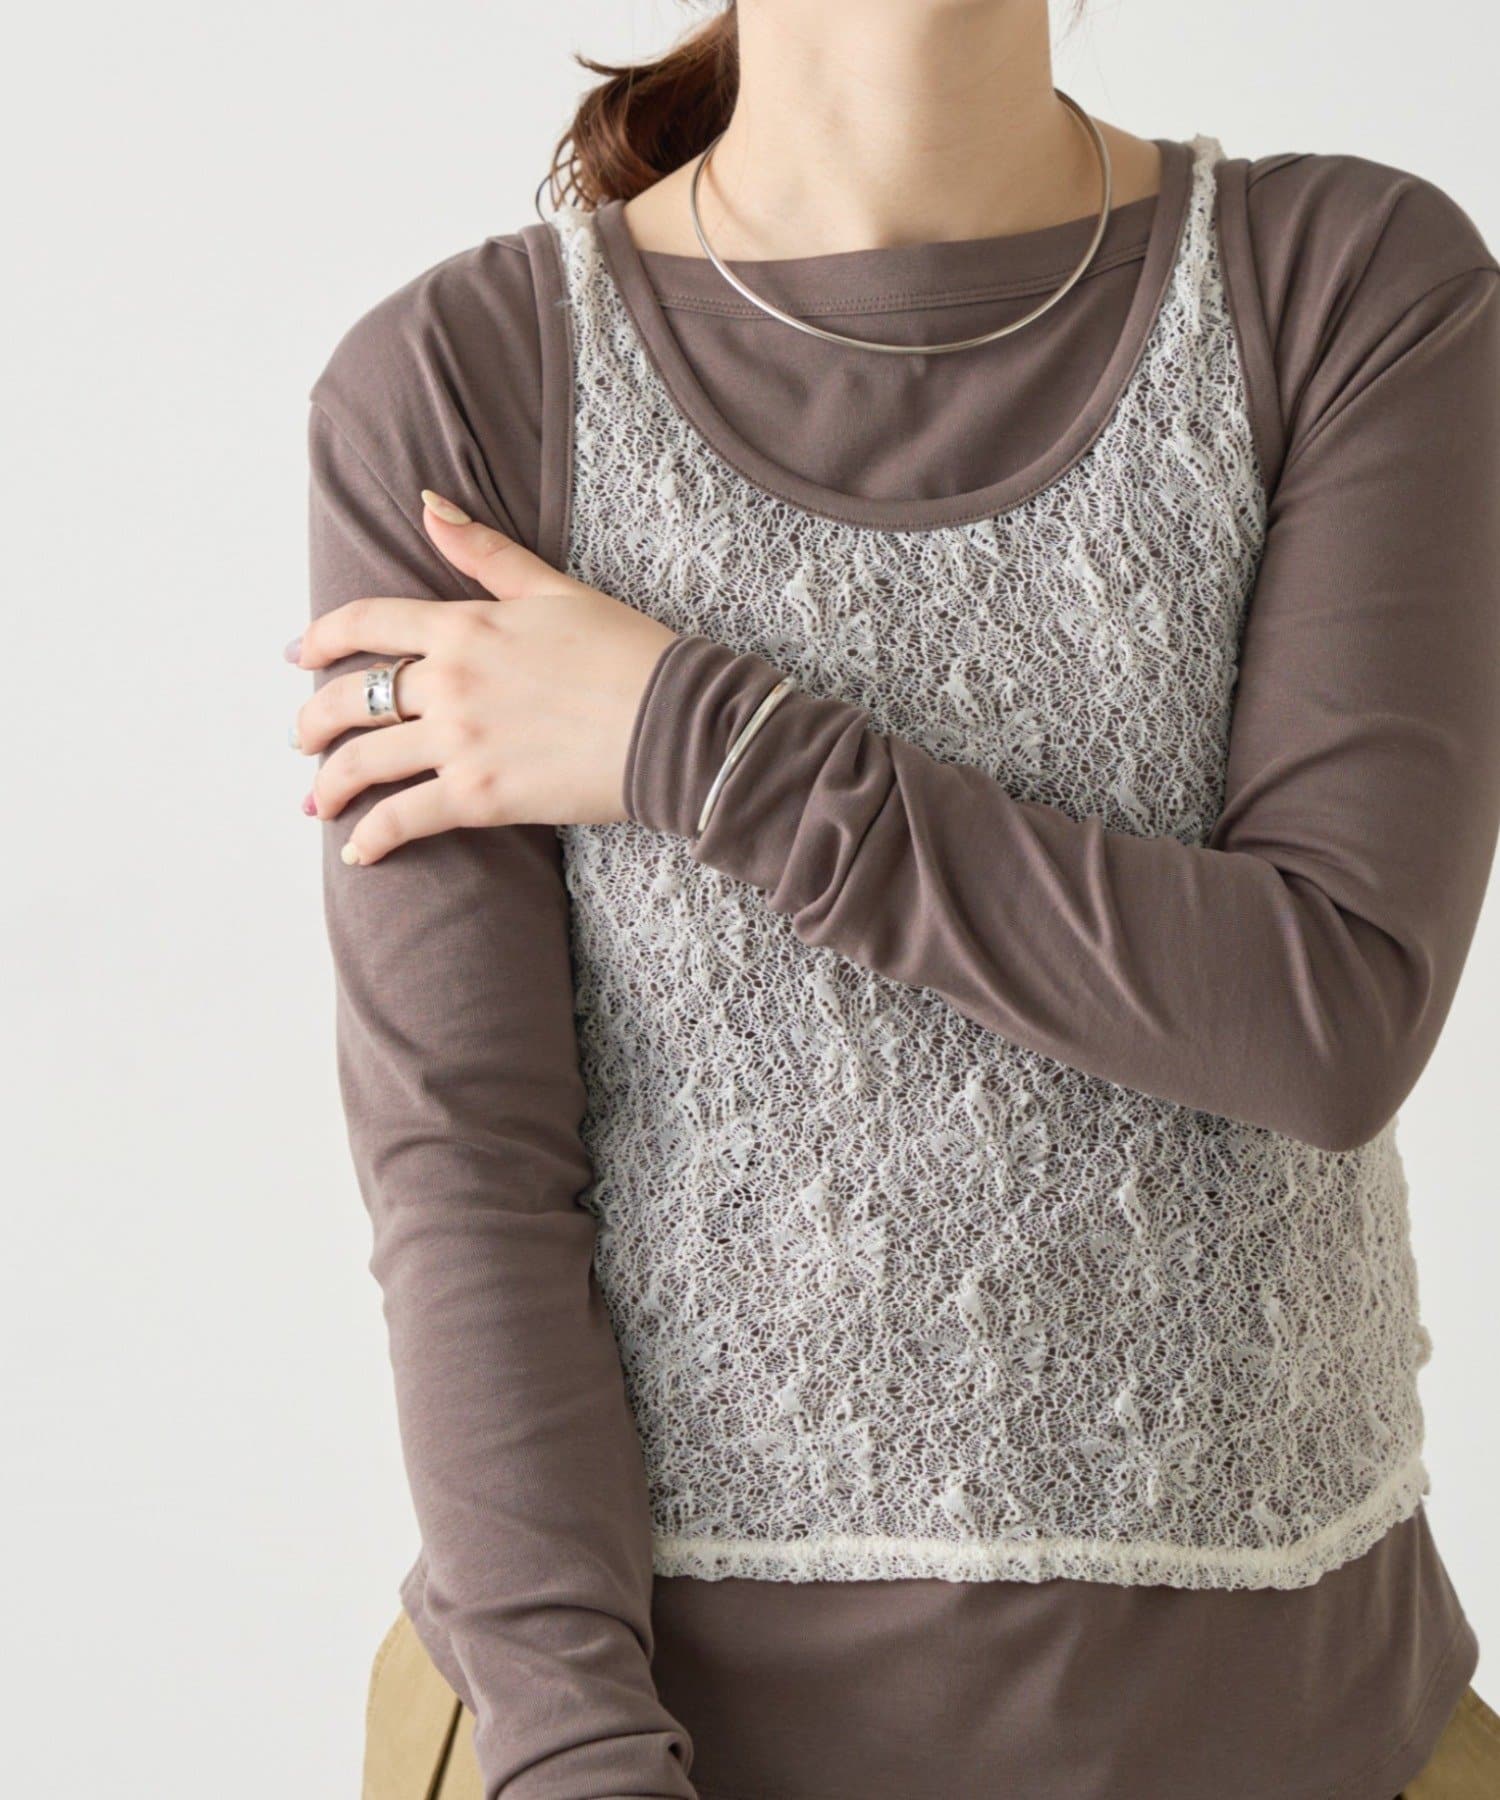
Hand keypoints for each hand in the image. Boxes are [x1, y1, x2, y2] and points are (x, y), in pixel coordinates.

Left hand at [289, 491, 679, 864]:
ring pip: (365, 762)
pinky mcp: (479, 796)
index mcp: (463, 624)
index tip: (300, 654)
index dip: (323, 637)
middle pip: (350, 699)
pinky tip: (357, 854)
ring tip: (316, 800)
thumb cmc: (627, 653)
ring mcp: (459, 741)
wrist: (675, 723)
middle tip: (301, 739)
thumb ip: (485, 553)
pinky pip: (404, 820)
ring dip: (330, 784)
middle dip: (313, 722)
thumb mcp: (554, 589)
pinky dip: (372, 839)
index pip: (366, 623)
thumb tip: (429, 505)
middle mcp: (448, 681)